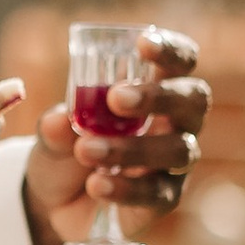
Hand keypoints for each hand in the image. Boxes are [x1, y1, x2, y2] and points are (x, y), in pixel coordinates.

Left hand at [23, 25, 207, 244]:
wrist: (51, 202)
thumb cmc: (63, 149)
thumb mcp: (51, 134)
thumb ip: (56, 126)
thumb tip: (59, 121)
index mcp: (152, 88)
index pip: (180, 62)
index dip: (171, 50)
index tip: (143, 43)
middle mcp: (174, 122)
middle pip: (193, 100)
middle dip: (159, 96)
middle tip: (117, 98)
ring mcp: (173, 162)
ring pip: (177, 150)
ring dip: (132, 148)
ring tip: (86, 150)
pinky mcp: (164, 198)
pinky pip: (157, 194)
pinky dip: (126, 190)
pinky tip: (96, 185)